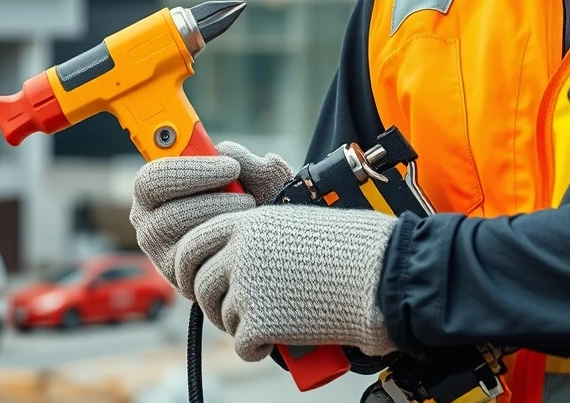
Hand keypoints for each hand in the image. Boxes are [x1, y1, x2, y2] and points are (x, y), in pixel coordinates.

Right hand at [129, 143, 293, 287]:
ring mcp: (163, 257)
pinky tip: (241, 239)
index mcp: (156, 192)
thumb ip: (244, 160)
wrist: (274, 245)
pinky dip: (225, 250)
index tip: (231, 168)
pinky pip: (198, 269)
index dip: (188, 171)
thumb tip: (225, 151)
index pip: (150, 181)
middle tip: (246, 197)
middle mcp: (151, 225)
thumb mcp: (260, 177)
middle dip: (213, 203)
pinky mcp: (182, 282)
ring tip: (248, 216)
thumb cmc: (259, 203)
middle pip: (165, 216)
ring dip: (223, 225)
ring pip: (183, 243)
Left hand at [174, 203, 397, 360]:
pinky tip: (283, 337)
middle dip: (210, 301)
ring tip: (271, 321)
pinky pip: (242, 344)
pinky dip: (258, 347)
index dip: (190, 266)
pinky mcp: (259, 323)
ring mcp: (246, 288)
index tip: (196, 279)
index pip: (193, 243)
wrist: (379, 274)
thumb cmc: (353, 246)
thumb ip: (263, 237)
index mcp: (249, 223)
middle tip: (231, 309)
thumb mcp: (298, 223)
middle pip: (199, 284)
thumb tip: (244, 257)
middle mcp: (240, 252)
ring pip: (221, 315)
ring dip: (241, 323)